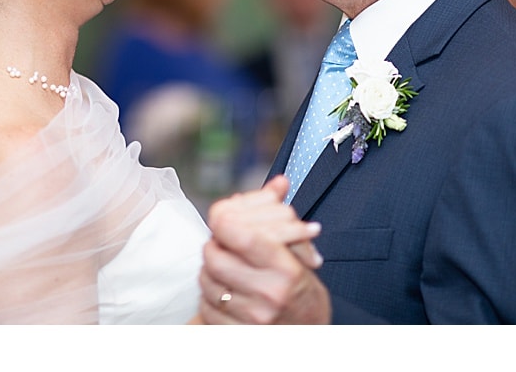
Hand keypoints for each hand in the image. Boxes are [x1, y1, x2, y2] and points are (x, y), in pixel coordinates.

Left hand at [199, 175, 332, 323]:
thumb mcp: (298, 252)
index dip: (225, 222)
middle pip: (215, 256)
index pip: (241, 235)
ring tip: (224, 266)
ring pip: (206, 281)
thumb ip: (281, 216)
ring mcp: (250, 317)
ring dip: (209, 270)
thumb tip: (278, 182)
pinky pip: (204, 307)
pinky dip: (208, 296)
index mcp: (286, 269)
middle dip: (214, 245)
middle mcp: (268, 294)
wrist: (310, 333)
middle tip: (222, 244)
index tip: (224, 221)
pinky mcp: (235, 333)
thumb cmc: (301, 290)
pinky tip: (224, 291)